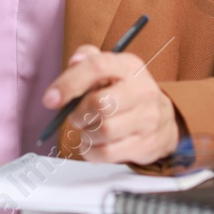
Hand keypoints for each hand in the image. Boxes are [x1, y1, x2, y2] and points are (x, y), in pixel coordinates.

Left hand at [42, 44, 179, 164]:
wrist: (163, 120)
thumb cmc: (125, 91)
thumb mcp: (111, 68)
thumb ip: (88, 59)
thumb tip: (74, 62)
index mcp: (129, 66)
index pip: (97, 67)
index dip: (69, 83)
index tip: (50, 99)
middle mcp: (142, 90)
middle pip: (99, 104)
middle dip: (79, 114)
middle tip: (77, 117)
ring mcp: (147, 119)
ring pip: (103, 131)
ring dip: (85, 134)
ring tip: (88, 129)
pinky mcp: (145, 145)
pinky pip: (107, 154)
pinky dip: (91, 152)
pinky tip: (92, 144)